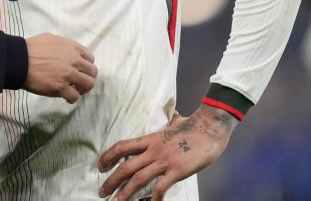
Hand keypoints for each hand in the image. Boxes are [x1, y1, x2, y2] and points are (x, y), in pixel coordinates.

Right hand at [23, 32, 96, 103]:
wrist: (19, 59)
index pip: (90, 58)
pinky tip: (66, 97)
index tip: (80, 70)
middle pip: (92, 72)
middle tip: (78, 81)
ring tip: (74, 90)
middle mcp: (74, 61)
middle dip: (86, 77)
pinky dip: (72, 98)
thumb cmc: (31, 47)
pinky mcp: (60, 88)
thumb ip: (63, 45)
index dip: (85, 65)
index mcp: (72, 48)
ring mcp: (68, 75)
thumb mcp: (51, 38)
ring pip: (88, 85)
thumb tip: (66, 51)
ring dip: (82, 89)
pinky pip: (74, 97)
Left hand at [98, 104, 237, 199]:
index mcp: (150, 139)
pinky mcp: (177, 171)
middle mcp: (153, 150)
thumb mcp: (175, 124)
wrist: (210, 126)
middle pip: (125, 166)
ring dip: (125, 192)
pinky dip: (154, 198)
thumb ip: (170, 124)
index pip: (122, 146)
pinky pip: (161, 187)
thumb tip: (174, 116)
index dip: (108, 156)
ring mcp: (165, 160)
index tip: (100, 166)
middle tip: (101, 191)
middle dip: (111, 180)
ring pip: (138, 178)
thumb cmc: (194, 125)